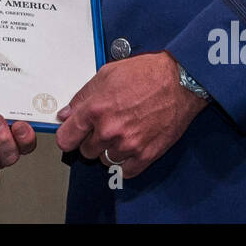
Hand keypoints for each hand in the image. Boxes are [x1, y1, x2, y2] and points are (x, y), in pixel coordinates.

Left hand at [55, 51, 206, 178]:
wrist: (180, 82)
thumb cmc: (146, 74)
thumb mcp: (106, 74)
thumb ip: (82, 97)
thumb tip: (66, 115)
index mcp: (95, 110)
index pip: (66, 138)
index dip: (67, 136)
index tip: (71, 135)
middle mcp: (109, 131)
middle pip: (86, 152)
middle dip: (92, 140)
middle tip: (104, 127)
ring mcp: (127, 145)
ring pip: (105, 160)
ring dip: (110, 150)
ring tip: (122, 132)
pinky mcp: (145, 155)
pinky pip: (125, 171)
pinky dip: (126, 162)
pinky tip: (131, 146)